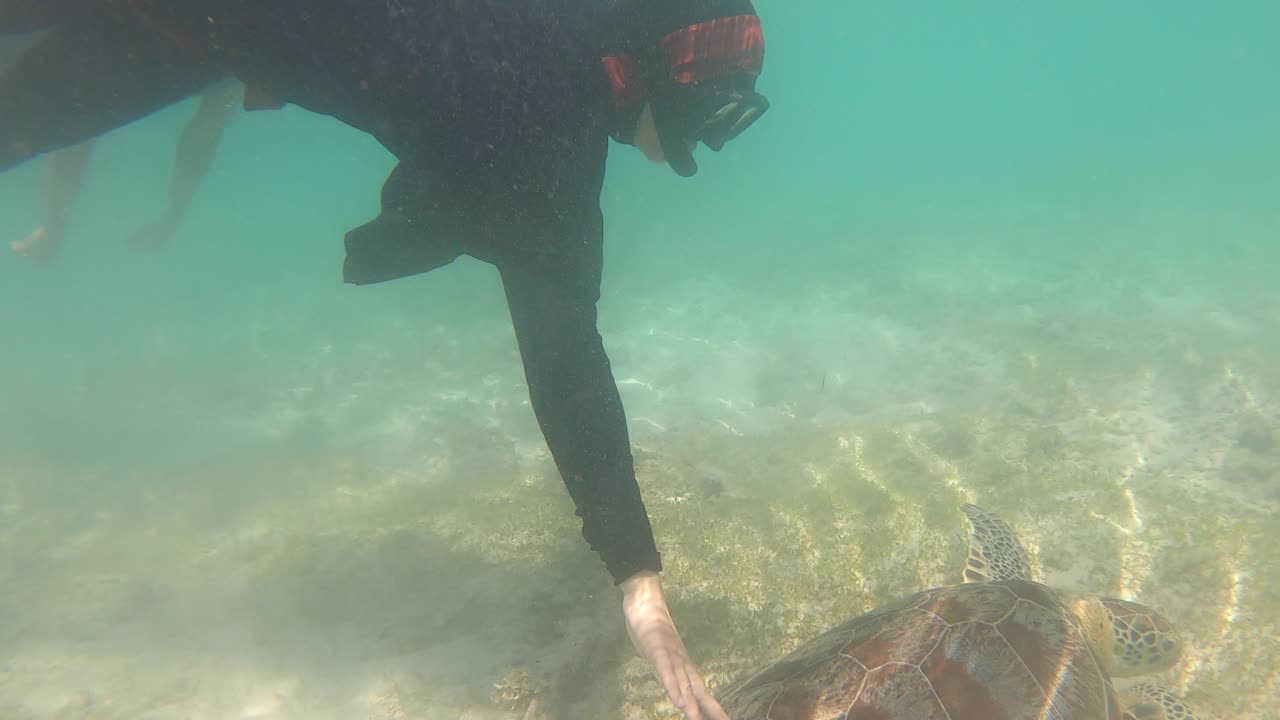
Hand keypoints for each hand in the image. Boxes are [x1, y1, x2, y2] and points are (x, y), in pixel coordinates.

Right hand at [620, 571, 728, 719]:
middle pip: (699, 688)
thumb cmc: (652, 628)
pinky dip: (672, 685)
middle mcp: (682, 661)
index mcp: (684, 664)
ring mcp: (670, 654)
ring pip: (682, 681)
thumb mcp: (660, 655)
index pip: (701, 689)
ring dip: (690, 702)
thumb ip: (668, 670)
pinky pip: (665, 669)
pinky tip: (678, 701)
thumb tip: (675, 687)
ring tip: (696, 719)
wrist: (645, 600)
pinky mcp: (656, 647)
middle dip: (711, 708)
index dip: (713, 707)